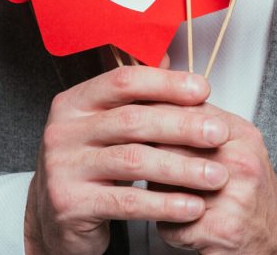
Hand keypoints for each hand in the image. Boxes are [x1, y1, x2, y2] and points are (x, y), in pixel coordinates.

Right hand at [25, 66, 232, 254]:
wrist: (56, 217)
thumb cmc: (90, 166)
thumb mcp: (105, 126)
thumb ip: (136, 97)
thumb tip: (171, 59)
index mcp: (75, 102)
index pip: (123, 81)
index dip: (167, 84)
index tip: (203, 90)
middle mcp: (64, 130)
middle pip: (132, 120)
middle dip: (183, 126)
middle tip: (219, 134)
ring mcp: (63, 168)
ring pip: (133, 161)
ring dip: (182, 168)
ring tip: (216, 175)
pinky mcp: (70, 204)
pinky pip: (127, 202)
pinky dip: (165, 204)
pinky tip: (192, 206)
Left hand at [155, 104, 276, 254]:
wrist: (276, 241)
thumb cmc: (249, 195)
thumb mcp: (234, 149)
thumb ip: (200, 126)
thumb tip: (152, 105)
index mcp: (240, 135)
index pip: (183, 113)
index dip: (151, 119)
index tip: (133, 124)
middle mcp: (240, 161)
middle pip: (166, 147)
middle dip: (149, 161)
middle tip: (150, 172)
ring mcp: (233, 195)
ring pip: (162, 186)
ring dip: (156, 196)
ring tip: (172, 201)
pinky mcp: (222, 229)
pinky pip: (171, 224)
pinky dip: (170, 229)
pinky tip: (185, 226)